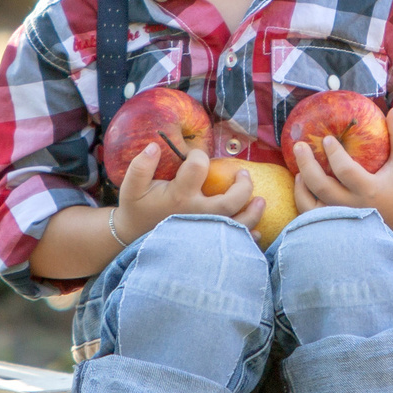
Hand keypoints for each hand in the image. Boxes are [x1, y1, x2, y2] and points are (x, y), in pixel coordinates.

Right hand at [113, 142, 262, 242]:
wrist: (133, 242)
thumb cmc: (137, 211)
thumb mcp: (131, 188)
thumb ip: (141, 166)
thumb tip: (155, 146)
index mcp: (179, 196)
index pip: (198, 166)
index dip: (198, 155)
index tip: (195, 157)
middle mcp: (197, 215)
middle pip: (231, 200)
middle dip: (243, 186)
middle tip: (243, 175)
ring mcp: (205, 233)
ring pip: (238, 225)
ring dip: (254, 212)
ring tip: (260, 200)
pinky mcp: (209, 246)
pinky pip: (235, 243)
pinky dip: (248, 238)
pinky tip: (255, 231)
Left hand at [291, 106, 392, 233]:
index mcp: (370, 190)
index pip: (346, 171)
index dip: (334, 154)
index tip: (327, 139)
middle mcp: (353, 205)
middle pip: (322, 187)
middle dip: (307, 164)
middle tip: (299, 145)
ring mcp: (341, 216)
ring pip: (312, 203)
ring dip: (301, 183)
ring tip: (298, 162)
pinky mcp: (335, 222)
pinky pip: (310, 213)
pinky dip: (302, 196)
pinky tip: (301, 180)